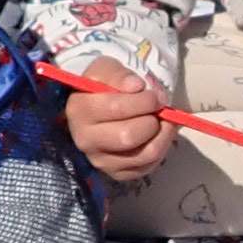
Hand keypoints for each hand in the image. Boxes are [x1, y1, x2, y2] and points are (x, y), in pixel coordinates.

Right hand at [60, 56, 173, 178]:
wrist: (99, 105)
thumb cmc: (104, 86)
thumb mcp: (107, 69)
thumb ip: (119, 74)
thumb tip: (136, 86)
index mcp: (79, 110)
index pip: (116, 109)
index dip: (143, 101)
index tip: (155, 96)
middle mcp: (85, 139)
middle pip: (128, 137)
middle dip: (152, 120)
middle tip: (159, 110)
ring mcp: (100, 160)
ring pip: (143, 155)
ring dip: (162, 136)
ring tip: (163, 122)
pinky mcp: (116, 173)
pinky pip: (147, 167)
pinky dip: (160, 151)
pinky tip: (157, 136)